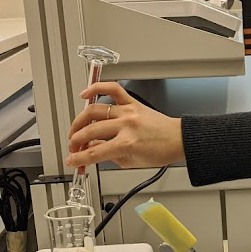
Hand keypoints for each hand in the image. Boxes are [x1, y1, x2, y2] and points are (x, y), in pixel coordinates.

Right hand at [66, 82, 184, 168]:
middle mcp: (126, 125)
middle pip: (91, 132)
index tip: (72, 160)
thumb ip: (110, 156)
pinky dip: (96, 88)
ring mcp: (128, 112)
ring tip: (76, 130)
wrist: (179, 139)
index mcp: (127, 144)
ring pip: (94, 111)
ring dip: (79, 122)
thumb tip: (93, 151)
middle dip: (76, 142)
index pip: (94, 152)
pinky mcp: (133, 103)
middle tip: (73, 147)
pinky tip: (85, 94)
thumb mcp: (132, 163)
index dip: (79, 159)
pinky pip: (113, 89)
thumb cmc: (161, 151)